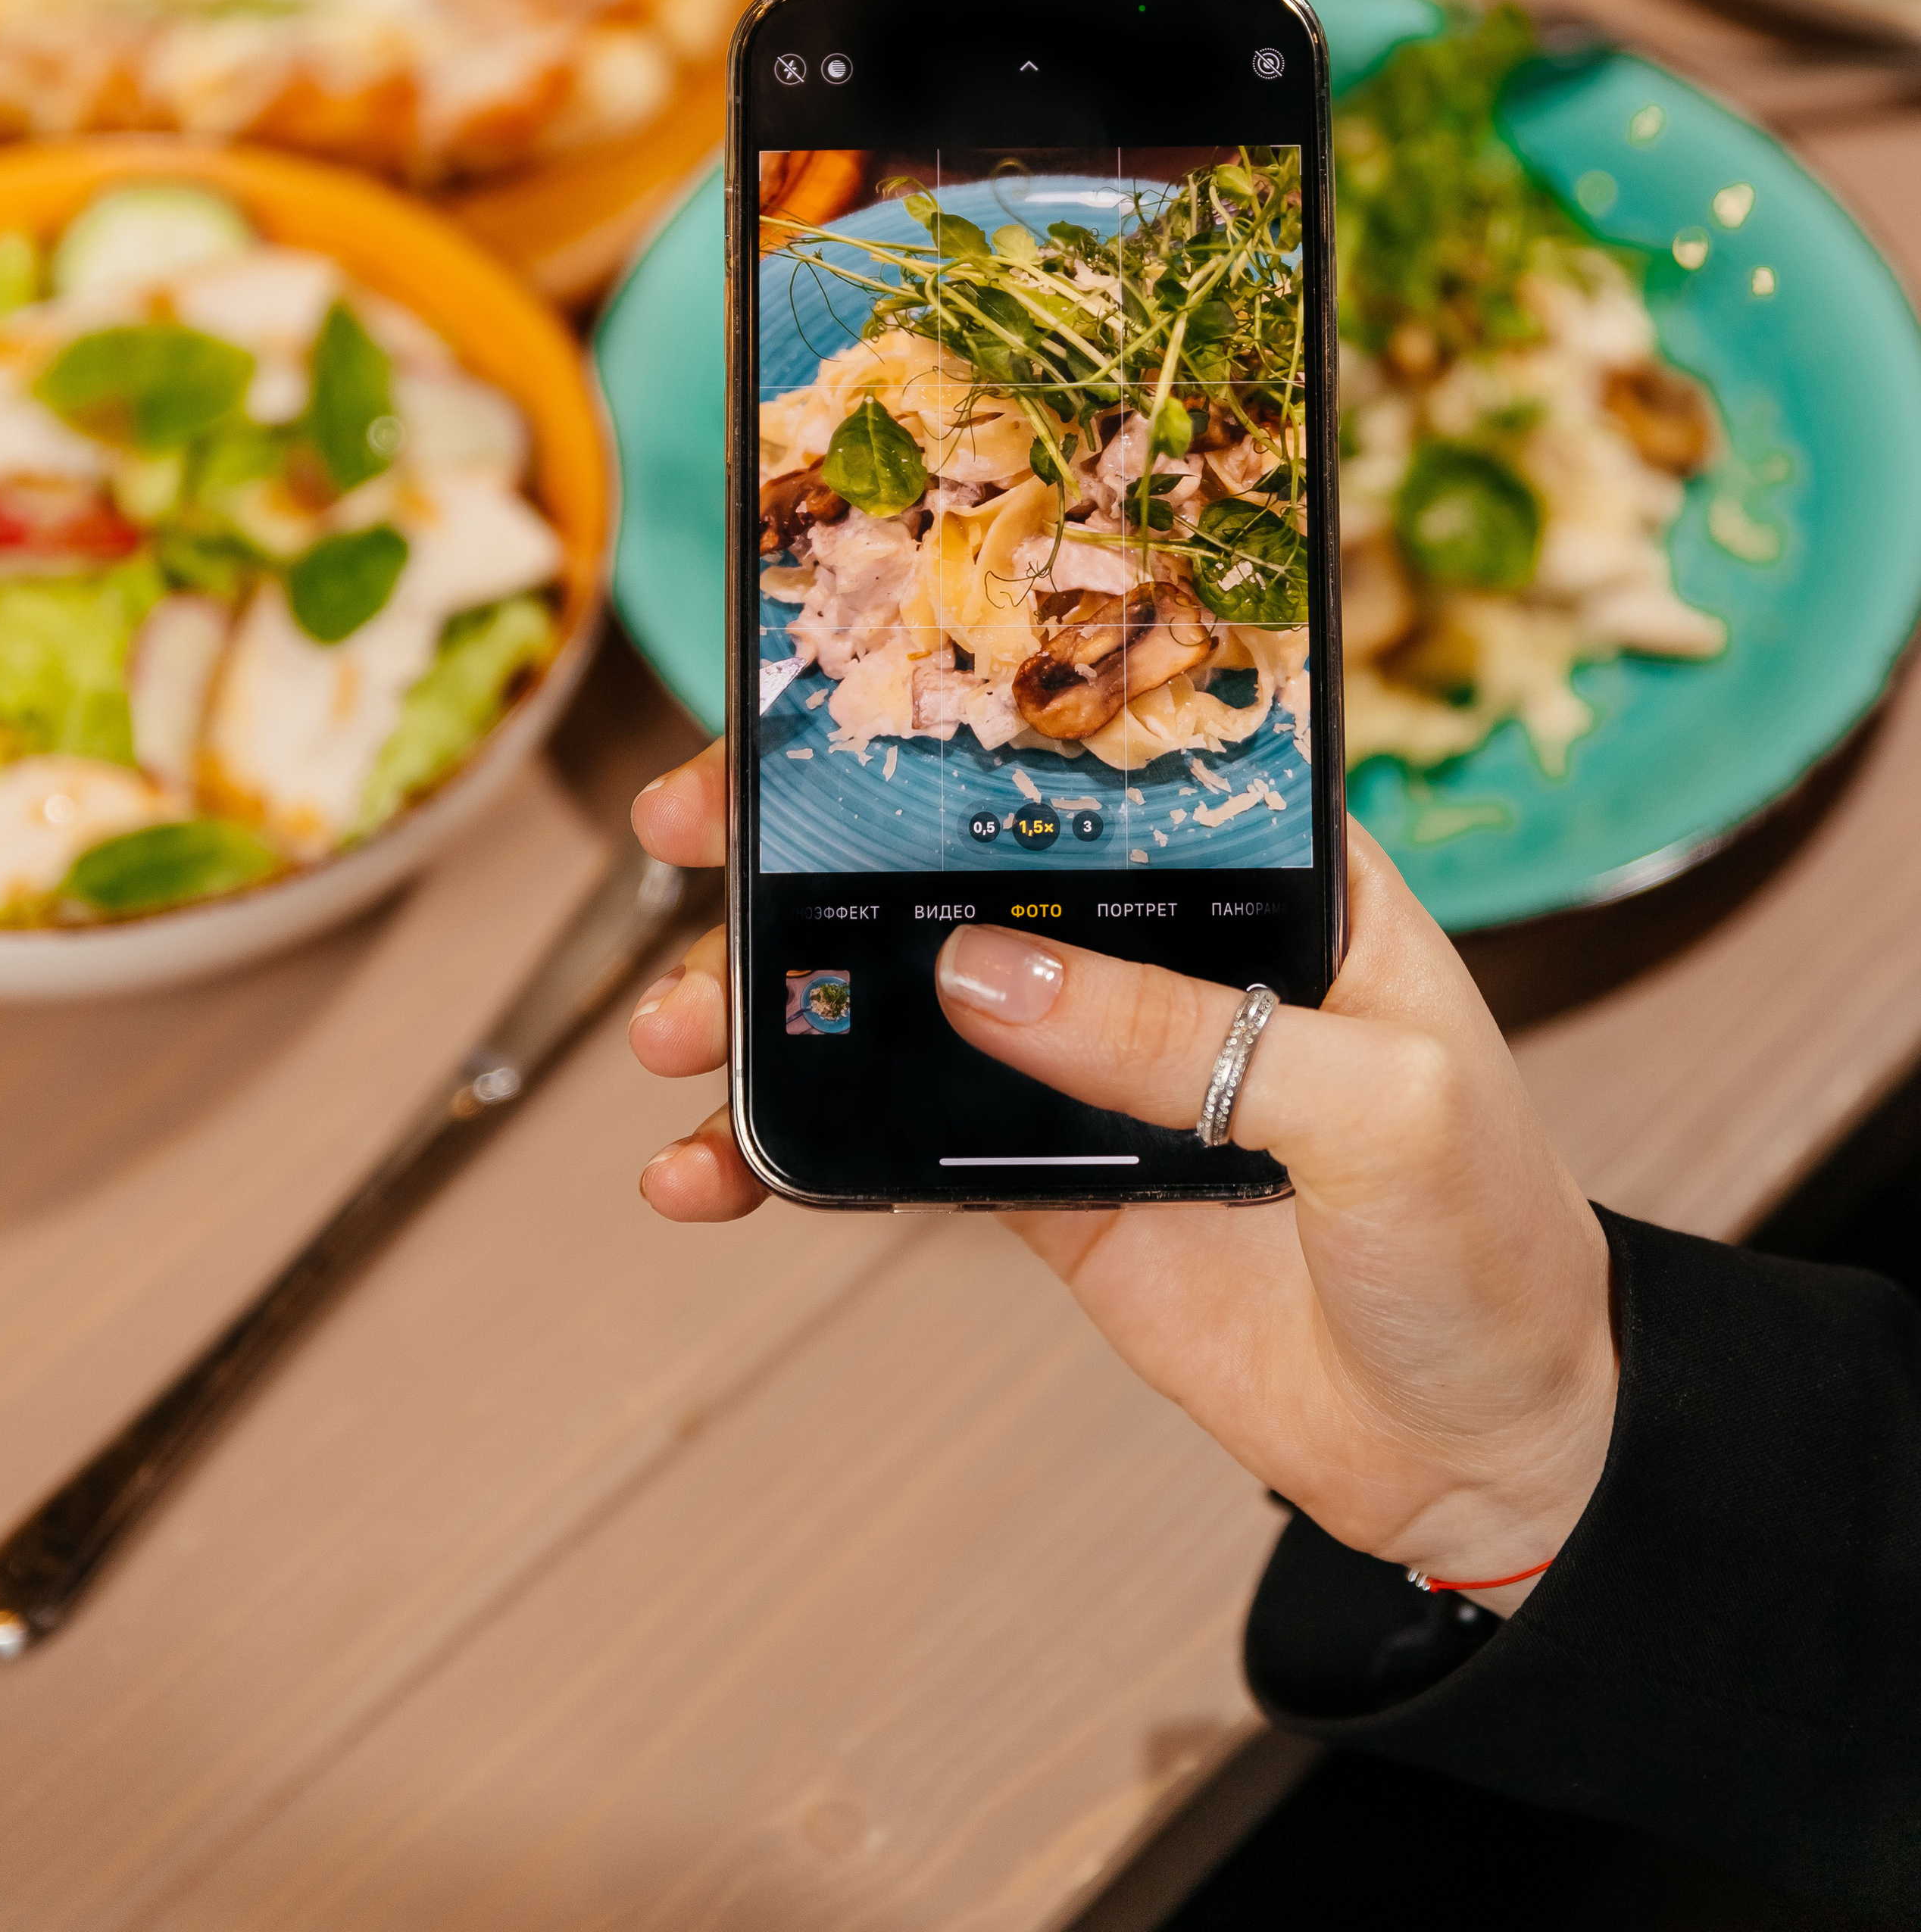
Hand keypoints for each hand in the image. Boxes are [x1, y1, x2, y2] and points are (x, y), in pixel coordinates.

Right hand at [629, 743, 1616, 1598]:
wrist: (1488, 1454)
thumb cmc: (1493, 1242)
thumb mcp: (1381, 1110)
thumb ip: (1183, 1038)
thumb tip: (978, 978)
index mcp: (1273, 876)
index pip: (1100, 760)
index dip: (960, 721)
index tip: (821, 714)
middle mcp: (1168, 945)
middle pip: (963, 863)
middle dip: (808, 847)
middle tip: (685, 836)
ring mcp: (1095, 1061)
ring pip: (905, 1000)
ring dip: (778, 1006)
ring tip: (676, 1036)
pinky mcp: (1048, 1182)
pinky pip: (901, 1149)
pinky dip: (798, 1155)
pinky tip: (713, 1171)